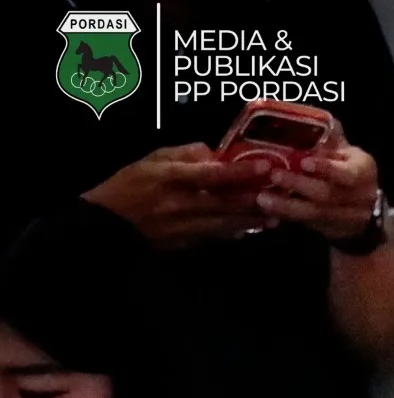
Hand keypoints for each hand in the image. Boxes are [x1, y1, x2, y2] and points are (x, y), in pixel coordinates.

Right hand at [81, 143, 269, 249]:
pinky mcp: (185, 244)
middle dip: (256, 198)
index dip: (242, 171)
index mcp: (170, 178)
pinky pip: (216, 236)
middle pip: (227, 202)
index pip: (212, 174)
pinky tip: (250, 228)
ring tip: (275, 215)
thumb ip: (184, 154)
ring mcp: (183, 227)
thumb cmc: (129, 185)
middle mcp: (179, 204)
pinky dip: (234, 231)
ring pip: (226, 223)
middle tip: (282, 193)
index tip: (267, 165)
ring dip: (252, 220)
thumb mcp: (152, 160)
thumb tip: (214, 153)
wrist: (108, 225)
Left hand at [255, 129, 380, 243]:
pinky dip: (286, 216)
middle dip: (300, 185)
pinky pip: (306, 224)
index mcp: (363, 171)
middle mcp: (358, 197)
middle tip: (275, 174)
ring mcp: (345, 217)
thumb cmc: (349, 170)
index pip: (348, 172)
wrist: (364, 210)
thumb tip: (304, 113)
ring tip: (262, 197)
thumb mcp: (347, 152)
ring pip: (315, 214)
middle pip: (328, 194)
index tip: (304, 162)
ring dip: (287, 205)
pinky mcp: (330, 229)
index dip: (326, 168)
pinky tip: (267, 209)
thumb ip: (330, 138)